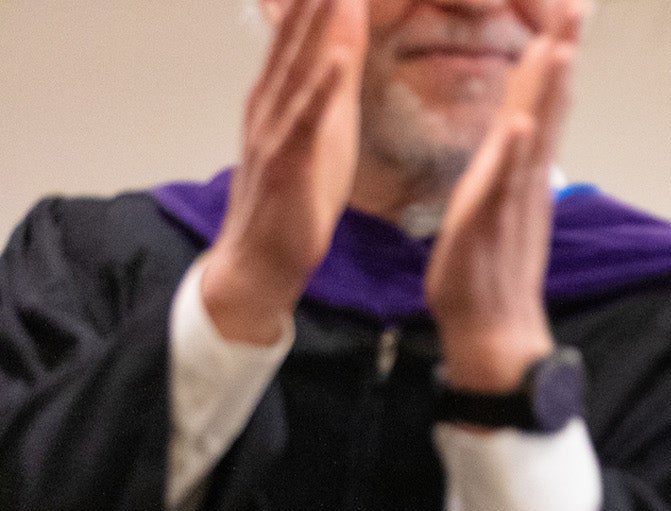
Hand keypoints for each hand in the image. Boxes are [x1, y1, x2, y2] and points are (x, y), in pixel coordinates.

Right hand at [201, 0, 364, 344]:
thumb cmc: (296, 200)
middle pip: (297, 37)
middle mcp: (271, 102)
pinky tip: (340, 58)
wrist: (261, 262)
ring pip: (299, 67)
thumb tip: (344, 44)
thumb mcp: (323, 133)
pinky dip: (321, 86)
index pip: (303, 33)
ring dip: (319, 24)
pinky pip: (306, 119)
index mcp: (281, 95)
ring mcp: (275, 130)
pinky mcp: (288, 163)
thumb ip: (330, 87)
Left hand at [425, 2, 584, 394]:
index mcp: (520, 167)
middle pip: (547, 103)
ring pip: (533, 136)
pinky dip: (513, 154)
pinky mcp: (488, 225)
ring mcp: (511, 200)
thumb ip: (511, 162)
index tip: (567, 10)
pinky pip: (502, 185)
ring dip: (548, 93)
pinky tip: (520, 126)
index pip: (539, 97)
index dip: (553, 50)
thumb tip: (521, 129)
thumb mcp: (495, 200)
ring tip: (560, 49)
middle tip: (579, 7)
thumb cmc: (487, 270)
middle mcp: (524, 176)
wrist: (493, 331)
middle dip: (562, 52)